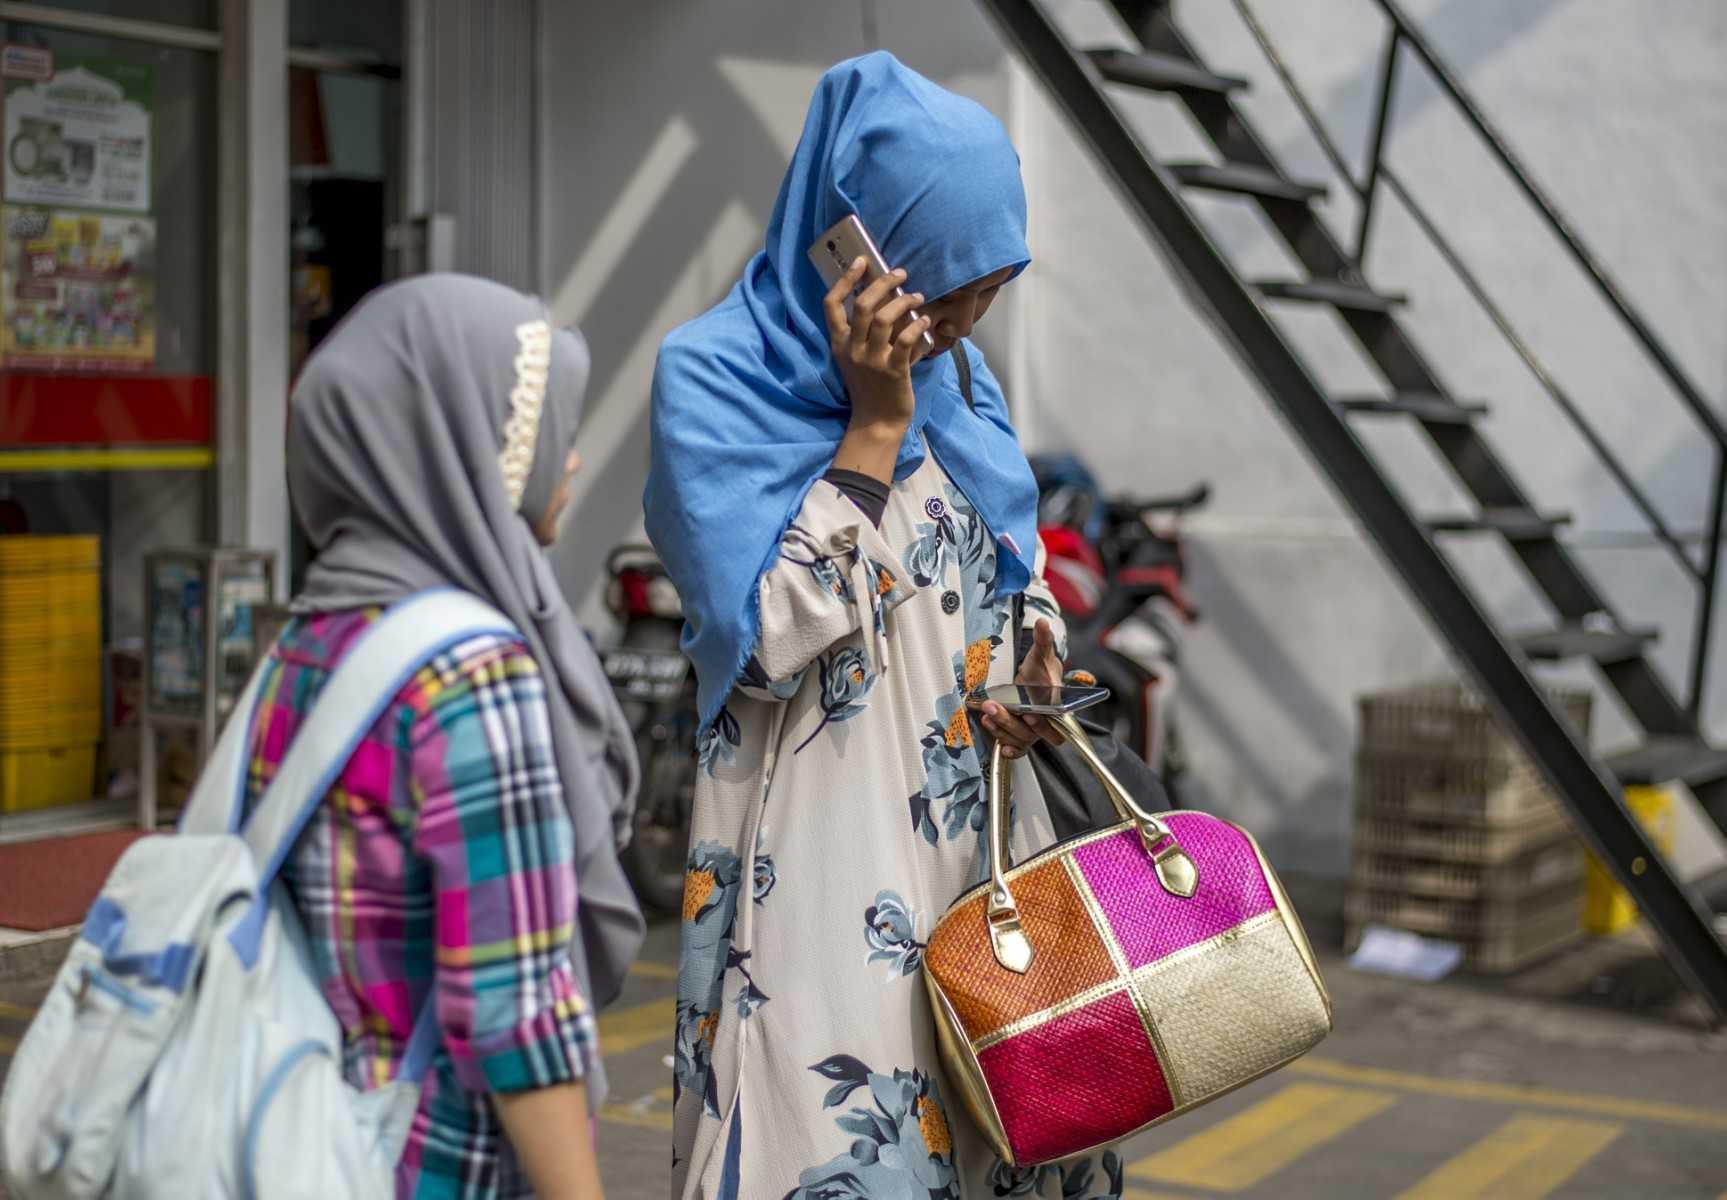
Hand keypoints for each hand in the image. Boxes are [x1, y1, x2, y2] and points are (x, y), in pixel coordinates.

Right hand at [823, 257, 931, 431]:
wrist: (876, 422)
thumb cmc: (870, 387)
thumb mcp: (856, 359)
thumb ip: (864, 333)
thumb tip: (887, 300)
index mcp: (840, 344)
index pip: (831, 304)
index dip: (845, 279)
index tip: (862, 262)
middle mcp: (852, 349)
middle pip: (862, 304)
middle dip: (882, 282)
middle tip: (900, 274)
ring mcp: (872, 360)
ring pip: (884, 318)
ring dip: (903, 301)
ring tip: (917, 296)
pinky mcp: (893, 371)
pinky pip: (905, 340)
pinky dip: (917, 326)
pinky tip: (925, 320)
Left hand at [978, 618, 1068, 759]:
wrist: (1032, 679)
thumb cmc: (1039, 670)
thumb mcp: (1040, 654)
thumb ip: (1043, 640)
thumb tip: (1043, 623)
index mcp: (1057, 704)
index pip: (1055, 720)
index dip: (1043, 721)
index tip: (1029, 712)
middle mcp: (1047, 721)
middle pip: (1036, 733)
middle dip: (1014, 722)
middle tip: (996, 707)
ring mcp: (1033, 731)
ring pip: (1022, 739)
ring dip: (1003, 728)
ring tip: (987, 712)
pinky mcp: (1020, 736)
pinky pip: (1017, 749)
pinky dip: (1009, 749)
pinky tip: (1000, 746)